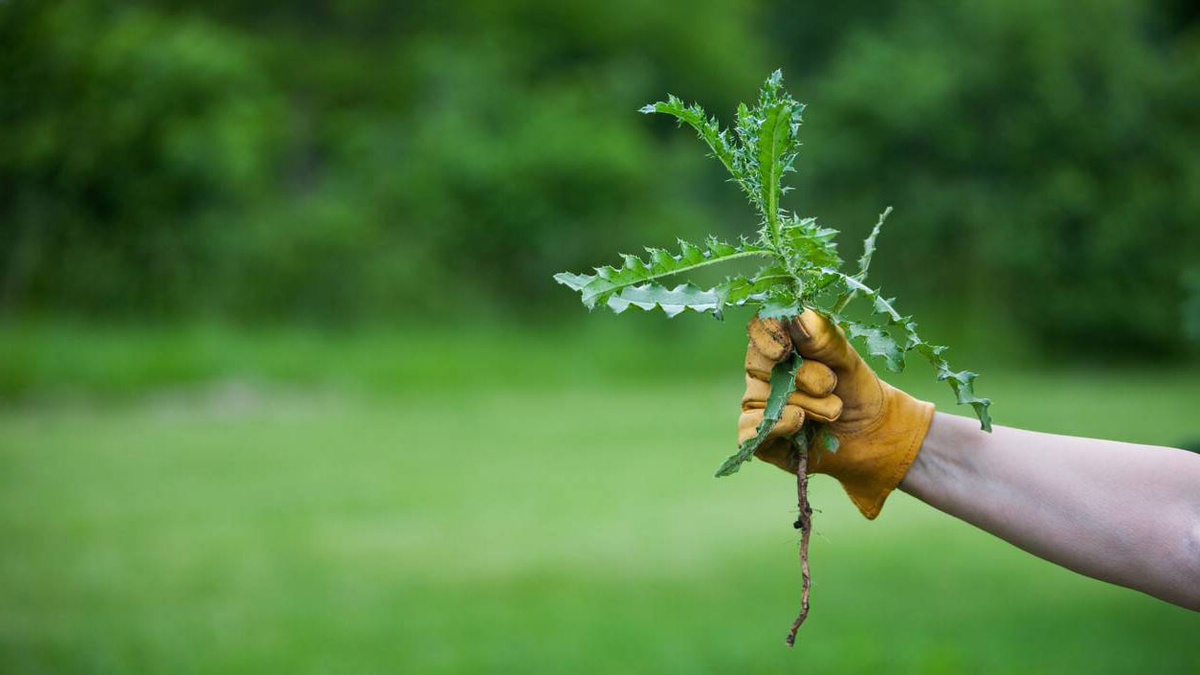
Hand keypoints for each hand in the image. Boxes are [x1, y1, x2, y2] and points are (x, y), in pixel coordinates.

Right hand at [738, 311, 934, 518]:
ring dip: (804, 405)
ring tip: (834, 411)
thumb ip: (823, 338)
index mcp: (782, 342)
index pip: (759, 327)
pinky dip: (777, 426)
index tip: (785, 350)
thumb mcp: (848, 361)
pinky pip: (749, 430)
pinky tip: (800, 424)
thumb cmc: (857, 390)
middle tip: (832, 386)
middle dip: (802, 376)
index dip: (766, 336)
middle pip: (759, 364)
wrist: (871, 436)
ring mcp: (758, 404)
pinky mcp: (758, 436)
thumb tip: (795, 315)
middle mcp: (763, 371)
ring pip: (760, 399)